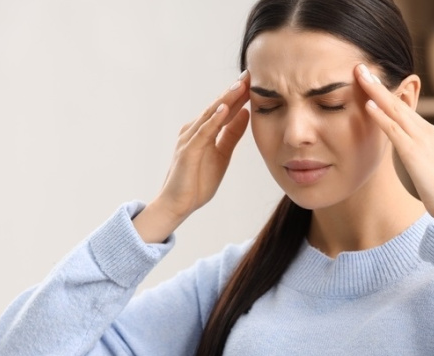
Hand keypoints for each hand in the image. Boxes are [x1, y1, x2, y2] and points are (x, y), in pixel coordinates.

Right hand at [152, 71, 251, 226]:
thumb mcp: (222, 154)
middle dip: (234, 91)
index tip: (254, 80)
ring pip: (211, 115)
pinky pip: (203, 132)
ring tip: (240, 85)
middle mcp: (194, 130)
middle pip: (217, 106)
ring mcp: (189, 139)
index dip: (238, 95)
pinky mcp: (188, 150)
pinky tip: (225, 108)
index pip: (224, 108)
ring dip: (225, 99)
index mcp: (204, 131)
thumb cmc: (198, 181)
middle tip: (250, 74)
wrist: (178, 204)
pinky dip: (214, 119)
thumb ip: (231, 134)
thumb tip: (245, 113)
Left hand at [355, 64, 433, 216]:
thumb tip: (405, 156)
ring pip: (395, 109)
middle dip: (378, 84)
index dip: (387, 94)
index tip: (372, 81)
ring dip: (376, 91)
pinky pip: (394, 130)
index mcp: (430, 135)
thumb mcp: (427, 170)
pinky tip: (368, 104)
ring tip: (360, 75)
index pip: (405, 109)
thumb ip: (415, 157)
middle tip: (361, 67)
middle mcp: (427, 132)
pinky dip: (380, 115)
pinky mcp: (414, 153)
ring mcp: (422, 140)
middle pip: (398, 102)